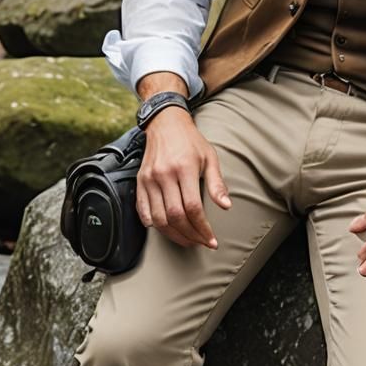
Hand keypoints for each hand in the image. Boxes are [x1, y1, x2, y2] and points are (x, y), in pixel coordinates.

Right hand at [136, 106, 230, 248]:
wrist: (166, 123)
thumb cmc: (191, 141)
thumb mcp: (210, 157)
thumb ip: (217, 183)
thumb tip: (226, 206)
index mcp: (184, 168)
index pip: (192, 208)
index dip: (202, 228)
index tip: (211, 239)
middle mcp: (164, 174)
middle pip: (175, 216)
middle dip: (190, 235)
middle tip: (200, 242)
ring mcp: (149, 179)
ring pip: (158, 218)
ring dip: (173, 234)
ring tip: (186, 239)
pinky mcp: (140, 181)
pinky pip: (142, 211)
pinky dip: (153, 224)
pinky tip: (166, 228)